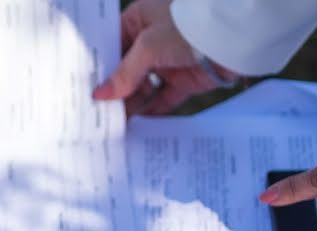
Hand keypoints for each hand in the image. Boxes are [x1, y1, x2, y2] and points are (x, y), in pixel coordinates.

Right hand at [92, 0, 236, 114]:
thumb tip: (100, 95)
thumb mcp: (148, 47)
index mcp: (139, 20)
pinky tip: (137, 124)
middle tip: (95, 109)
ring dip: (130, 103)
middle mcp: (152, 40)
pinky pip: (163, 99)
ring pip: (143, 86)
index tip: (84, 85)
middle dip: (113, 89)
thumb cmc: (188, 28)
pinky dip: (152, 111)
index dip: (99, 65)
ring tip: (113, 121)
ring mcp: (168, 61)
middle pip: (126, 69)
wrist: (232, 37)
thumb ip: (124, 74)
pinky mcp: (184, 80)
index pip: (112, 44)